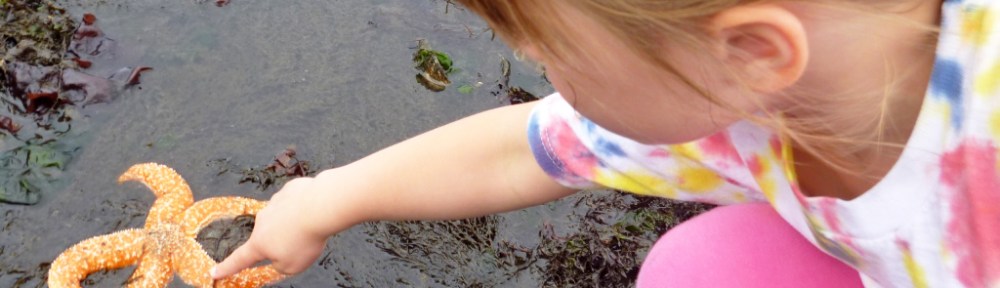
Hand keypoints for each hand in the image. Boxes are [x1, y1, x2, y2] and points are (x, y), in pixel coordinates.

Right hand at [211, 177, 332, 277]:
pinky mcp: (290, 190)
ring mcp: (275, 202)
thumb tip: (278, 256)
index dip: (227, 268)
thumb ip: (280, 265)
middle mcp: (262, 220)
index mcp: (259, 242)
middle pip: (269, 235)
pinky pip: (295, 202)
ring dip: (294, 223)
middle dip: (282, 240)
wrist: (320, 206)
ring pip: (283, 217)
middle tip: (301, 243)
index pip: (239, 259)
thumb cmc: (304, 240)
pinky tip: (314, 209)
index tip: (214, 272)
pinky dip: (303, 207)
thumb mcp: (292, 266)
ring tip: (311, 225)